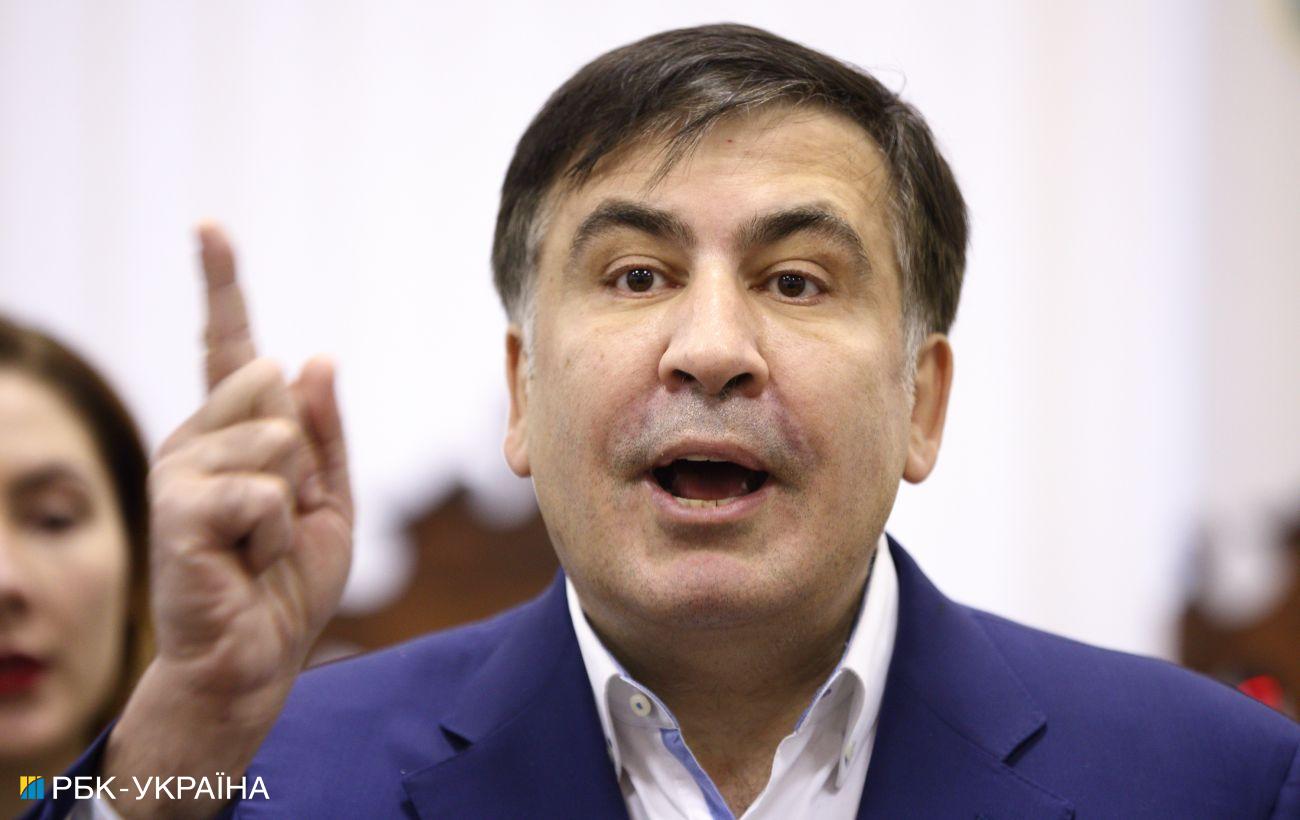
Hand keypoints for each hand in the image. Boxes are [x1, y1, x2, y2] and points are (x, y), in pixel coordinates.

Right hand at [147, 224, 352, 693]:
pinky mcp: (177, 509)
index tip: (209, 228)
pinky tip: (246, 561)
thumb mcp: (327, 500)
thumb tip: (312, 355)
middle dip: (304, 460)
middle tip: (278, 518)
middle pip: (275, 389)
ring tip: (260, 544)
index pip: (228, 345)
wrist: (255, 657)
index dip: (221, 284)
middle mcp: (196, 439)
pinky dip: (277, 533)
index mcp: (232, 433)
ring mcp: (179, 470)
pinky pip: (264, 491)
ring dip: (292, 505)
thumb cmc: (285, 583)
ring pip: (276, 440)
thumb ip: (323, 432)